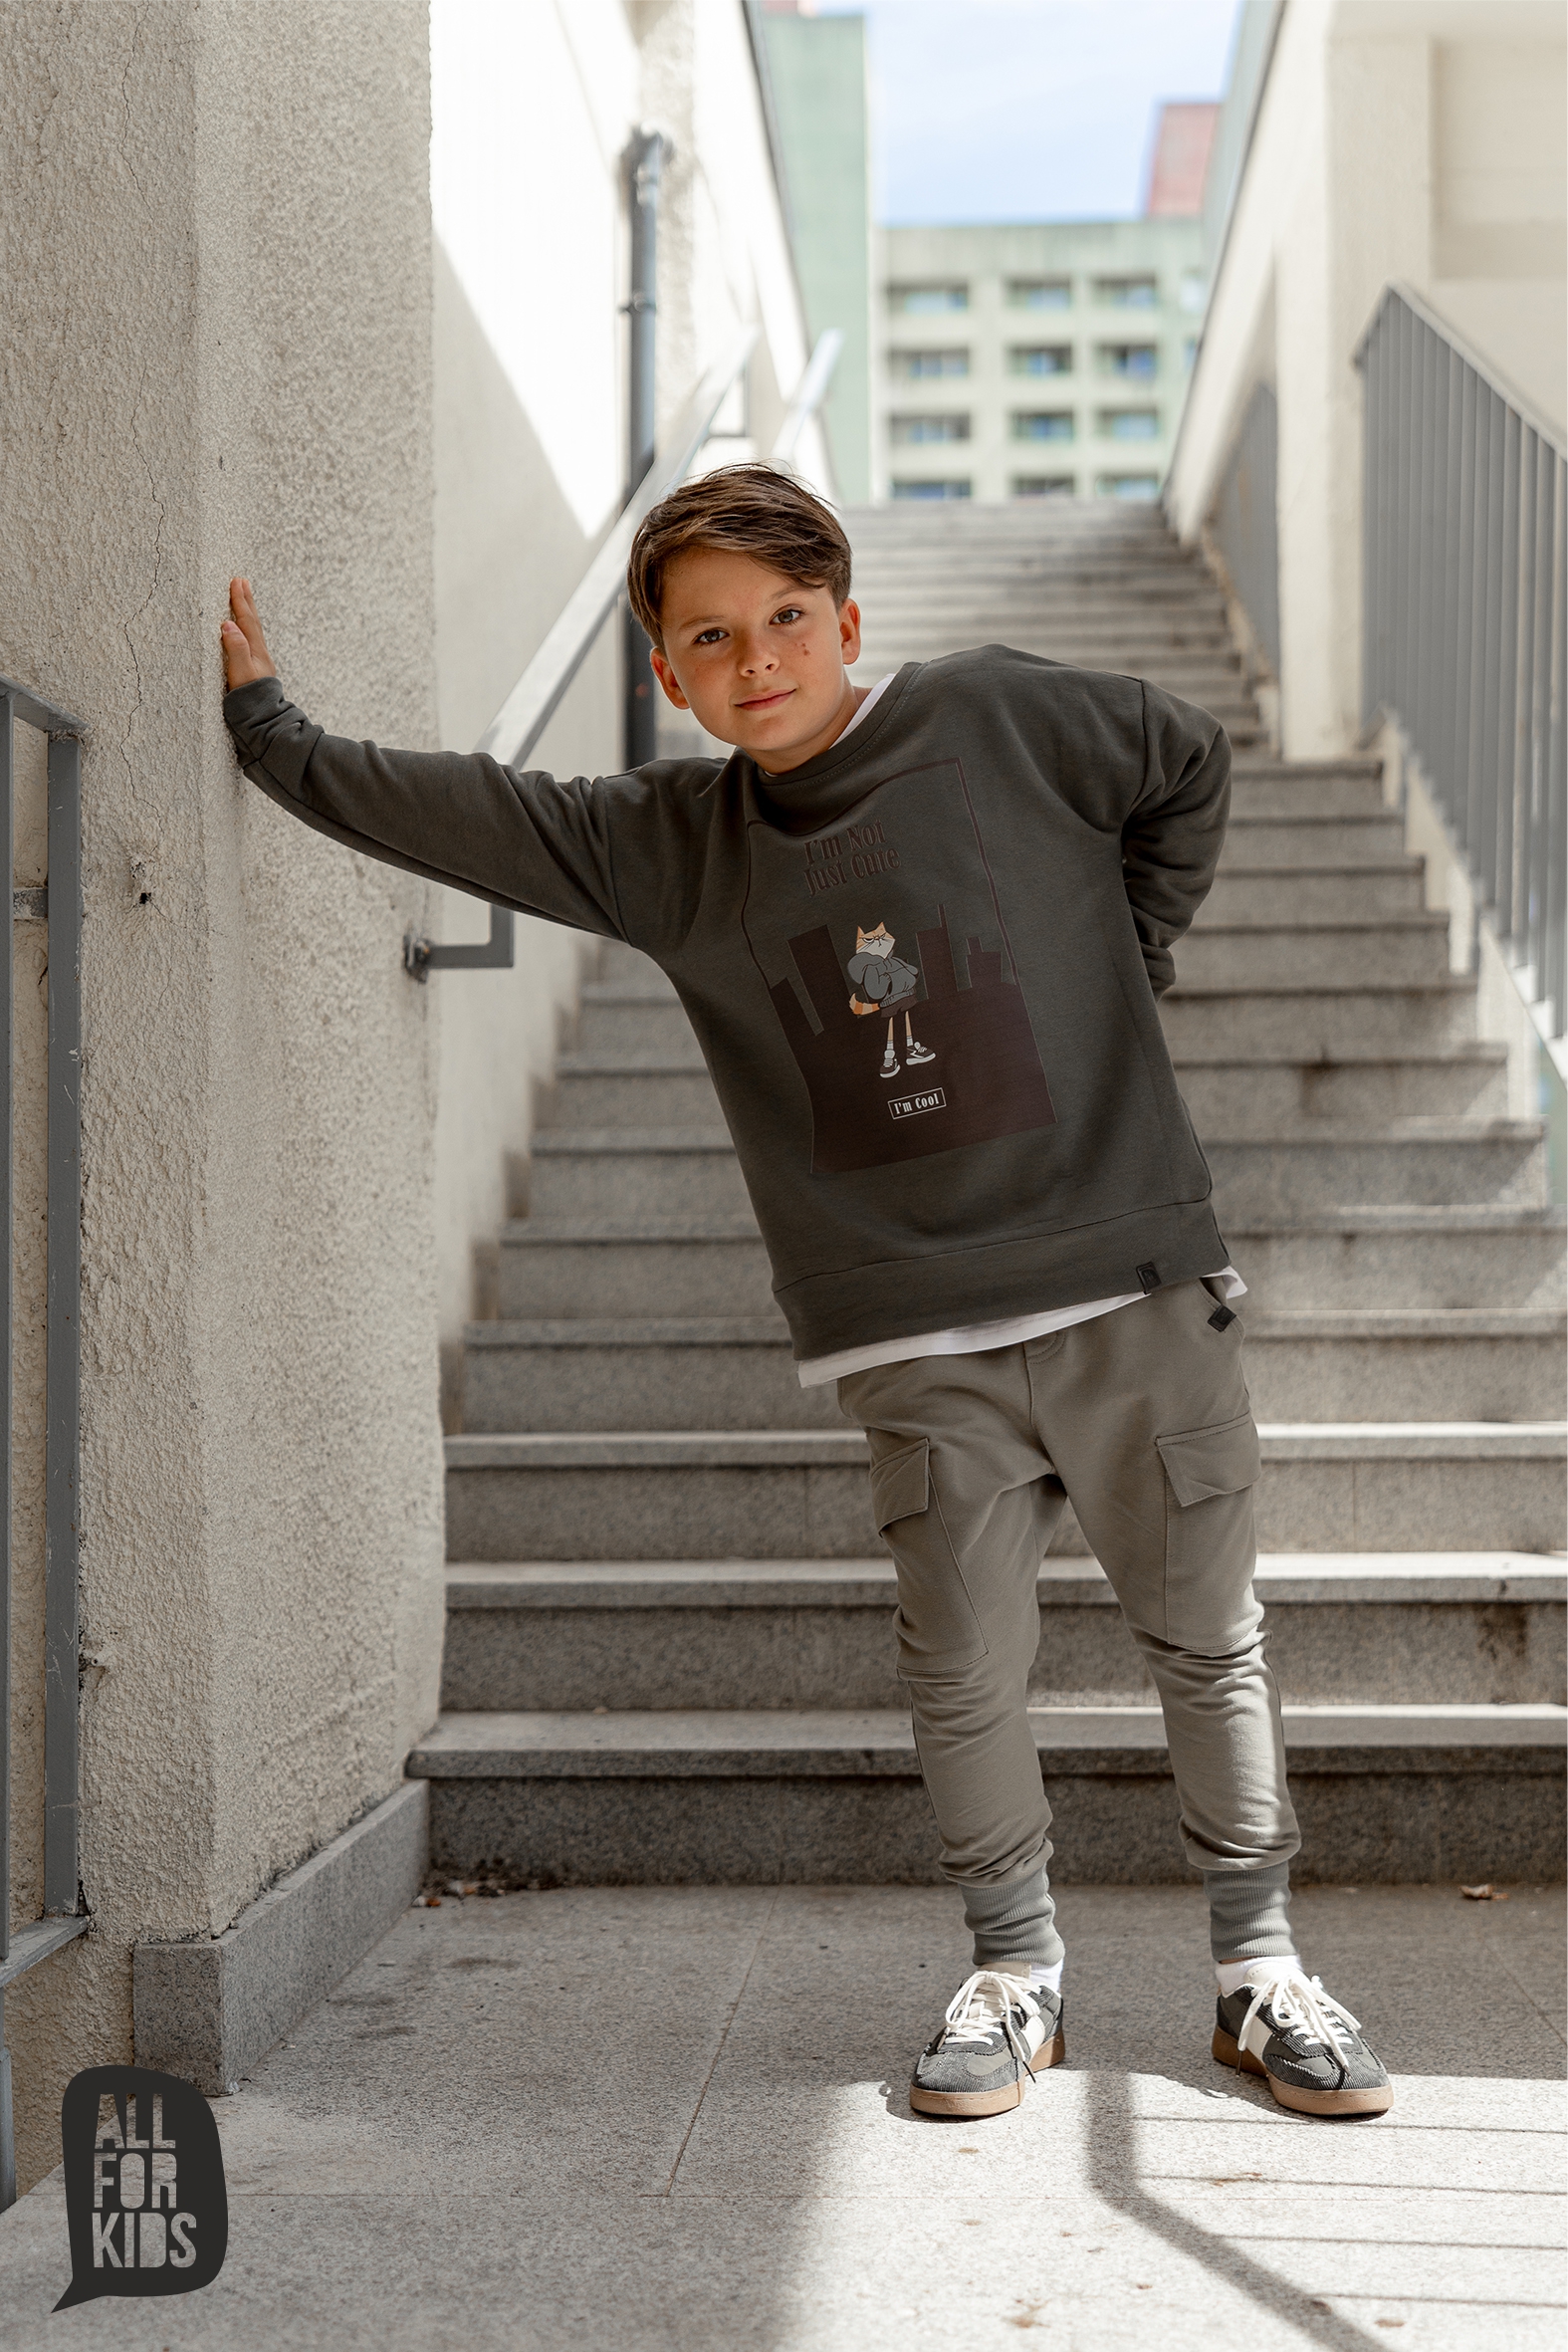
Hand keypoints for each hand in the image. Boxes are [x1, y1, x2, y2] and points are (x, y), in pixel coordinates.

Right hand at [220, 577, 276, 691]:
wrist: (264, 721)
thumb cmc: (250, 700)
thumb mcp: (240, 673)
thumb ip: (235, 648)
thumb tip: (228, 624)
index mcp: (255, 650)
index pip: (246, 620)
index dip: (240, 600)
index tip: (236, 581)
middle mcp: (259, 653)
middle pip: (252, 621)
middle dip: (246, 600)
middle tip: (242, 581)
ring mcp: (259, 661)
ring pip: (253, 629)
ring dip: (248, 612)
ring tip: (244, 598)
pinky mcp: (256, 668)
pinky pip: (251, 639)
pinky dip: (247, 627)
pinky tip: (244, 629)